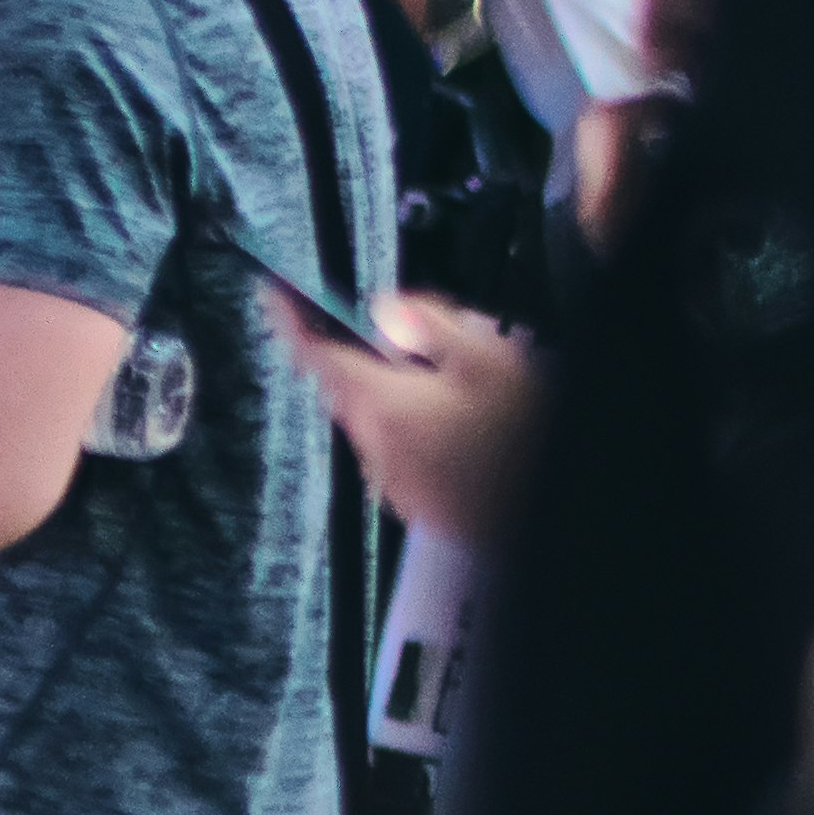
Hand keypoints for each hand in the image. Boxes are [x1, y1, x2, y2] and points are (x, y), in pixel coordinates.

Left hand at [268, 286, 537, 543]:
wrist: (538, 520)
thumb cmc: (522, 443)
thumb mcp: (487, 359)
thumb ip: (427, 324)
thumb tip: (388, 308)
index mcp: (384, 405)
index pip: (314, 353)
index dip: (289, 318)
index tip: (275, 294)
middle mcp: (376, 447)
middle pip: (347, 385)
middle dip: (364, 355)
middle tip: (410, 333)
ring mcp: (393, 480)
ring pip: (375, 418)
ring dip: (396, 394)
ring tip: (460, 387)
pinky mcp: (413, 501)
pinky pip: (398, 450)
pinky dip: (414, 428)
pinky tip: (464, 427)